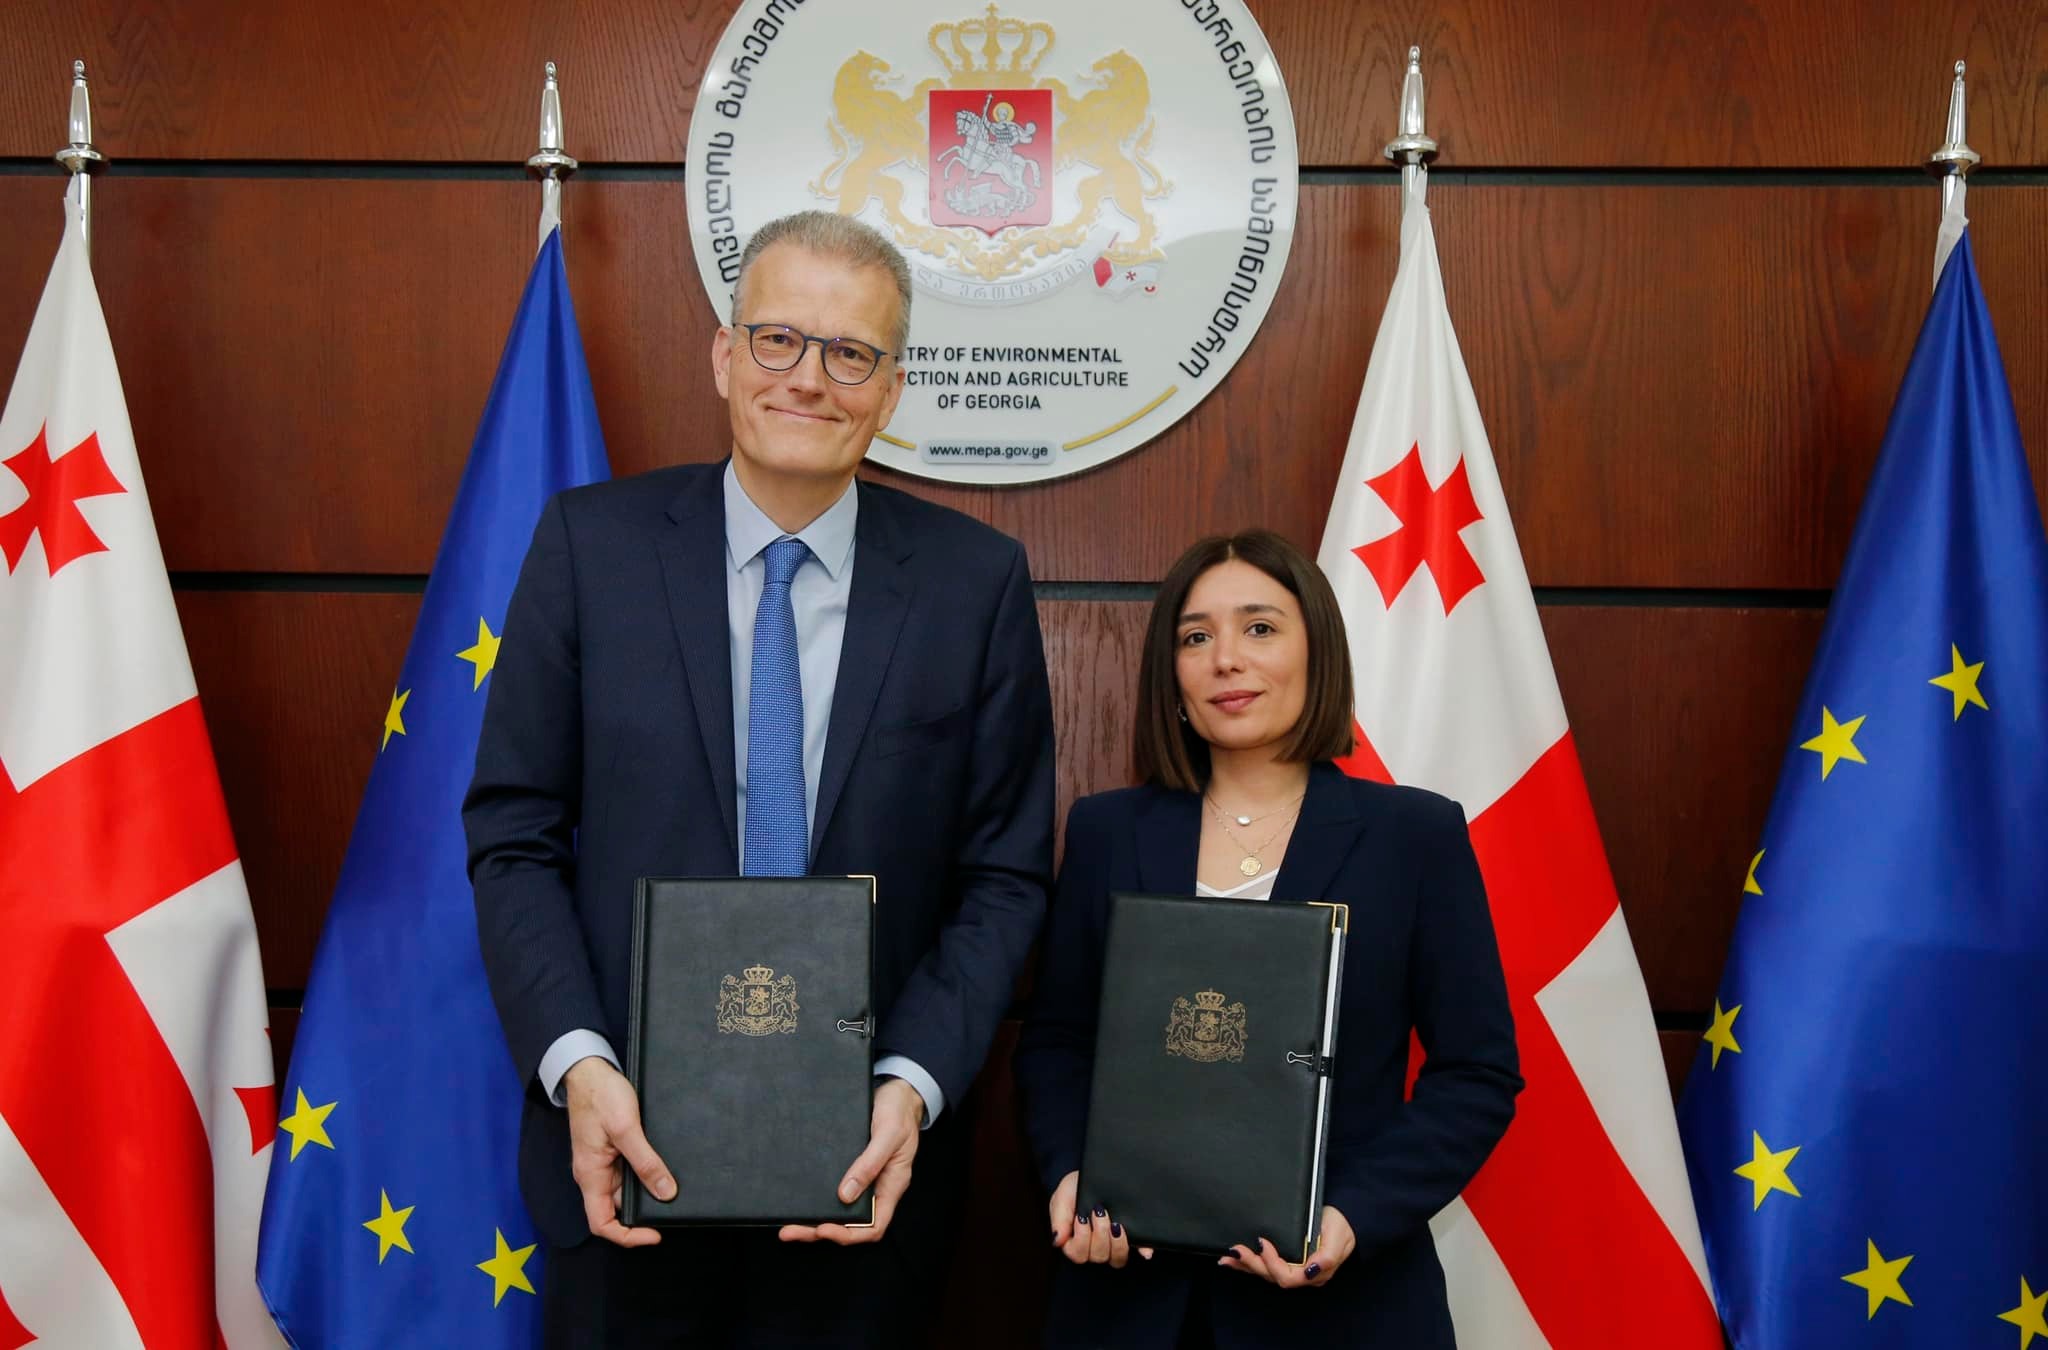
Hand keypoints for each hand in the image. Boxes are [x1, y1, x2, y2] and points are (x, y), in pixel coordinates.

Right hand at [563, 1056, 674, 1247]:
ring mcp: (602, 1163)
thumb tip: (665, 1192)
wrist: (589, 1070)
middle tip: (671, 1209)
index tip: (654, 1233)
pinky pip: (627, 1172)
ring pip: (624, 1190)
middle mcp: (594, 1174)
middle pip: (616, 1209)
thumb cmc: (600, 1095)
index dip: (627, 1235)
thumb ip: (645, 1161)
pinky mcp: (610, 1151)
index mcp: (590, 1175)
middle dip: (642, 1213)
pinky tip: (662, 1169)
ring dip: (646, 1192)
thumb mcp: (626, 1128)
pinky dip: (645, 1175)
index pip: (601, 1223)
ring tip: (672, 1189)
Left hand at [779, 1077, 923, 1244]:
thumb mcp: (888, 1134)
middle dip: (819, 1230)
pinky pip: (834, 1189)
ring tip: (788, 1222)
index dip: (849, 1234)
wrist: (897, 1092)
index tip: (824, 1229)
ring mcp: (863, 1179)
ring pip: (838, 1209)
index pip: (873, 1226)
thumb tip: (845, 1194)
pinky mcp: (850, 1166)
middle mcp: (876, 1188)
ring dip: (814, 1218)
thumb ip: (869, 1164)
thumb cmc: (899, 1112)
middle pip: (850, 1223)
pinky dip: (816, 1197)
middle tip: (790, 1230)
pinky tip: (798, 1197)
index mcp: (891, 1186)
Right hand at [1048, 1170, 1152, 1266]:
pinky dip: (1143, 1250)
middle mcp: (1095, 1245)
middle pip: (1098, 1256)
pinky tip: (1145, 1251)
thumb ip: (1058, 1218)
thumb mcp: (1063, 1197)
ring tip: (1117, 1224)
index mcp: (1075, 1239)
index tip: (1081, 1217)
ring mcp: (1114, 1243)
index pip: (1077, 1254)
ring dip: (1117, 1243)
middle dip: (1099, 1235)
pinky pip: (1140, 1249)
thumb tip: (1057, 1241)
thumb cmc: (1076, 1187)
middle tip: (1100, 1212)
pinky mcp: (1132, 1237)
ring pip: (1117, 1259)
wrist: (1095, 1172)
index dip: (1080, 1240)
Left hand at [1218, 1206, 1354, 1287]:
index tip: (1263, 1243)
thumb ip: (1328, 1256)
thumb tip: (1312, 1269)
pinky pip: (1265, 1265)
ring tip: (1228, 1258)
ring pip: (1266, 1273)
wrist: (1344, 1219)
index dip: (1272, 1263)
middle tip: (1236, 1250)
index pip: (1288, 1277)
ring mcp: (1293, 1269)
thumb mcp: (1338, 1237)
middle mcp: (1301, 1275)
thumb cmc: (1341, 1227)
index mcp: (1314, 1273)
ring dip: (1246, 1265)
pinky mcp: (1286, 1260)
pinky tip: (1234, 1259)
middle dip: (1252, 1264)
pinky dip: (1249, 1263)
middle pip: (1272, 1276)